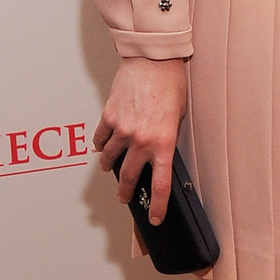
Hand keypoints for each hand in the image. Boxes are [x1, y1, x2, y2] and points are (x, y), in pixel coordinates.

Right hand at [94, 59, 186, 223]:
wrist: (153, 61)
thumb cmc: (171, 85)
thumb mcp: (178, 117)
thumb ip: (167, 138)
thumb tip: (160, 154)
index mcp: (163, 143)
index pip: (160, 185)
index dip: (158, 205)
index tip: (155, 218)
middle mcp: (141, 141)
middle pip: (131, 176)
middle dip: (127, 191)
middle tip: (125, 197)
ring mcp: (123, 130)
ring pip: (111, 159)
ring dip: (110, 166)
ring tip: (109, 168)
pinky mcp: (109, 117)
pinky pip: (101, 139)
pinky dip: (101, 144)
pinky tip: (102, 146)